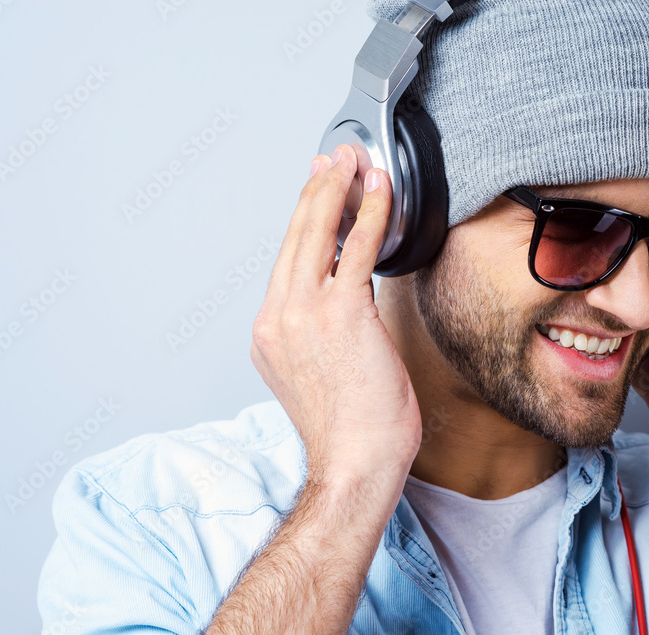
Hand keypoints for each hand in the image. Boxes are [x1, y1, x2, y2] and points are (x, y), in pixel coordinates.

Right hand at [250, 144, 422, 490]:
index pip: (286, 260)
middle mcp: (277, 316)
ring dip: (338, 187)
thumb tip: (345, 300)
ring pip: (318, 232)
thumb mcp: (319, 373)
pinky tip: (380, 188)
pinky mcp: (341, 313)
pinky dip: (370, 212)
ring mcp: (303, 312)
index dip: (303, 218)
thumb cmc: (349, 428)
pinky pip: (357, 247)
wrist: (355, 462)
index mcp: (268, 332)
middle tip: (333, 158)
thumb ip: (319, 332)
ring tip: (353, 160)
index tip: (316, 190)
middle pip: (295, 236)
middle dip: (317, 188)